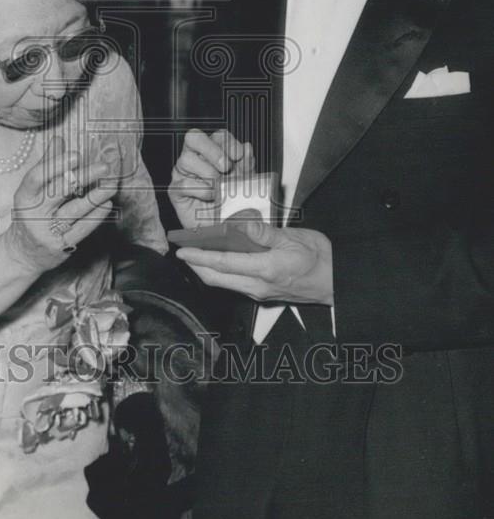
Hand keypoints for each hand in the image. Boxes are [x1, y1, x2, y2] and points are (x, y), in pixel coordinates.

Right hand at [8, 134, 116, 272]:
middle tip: (105, 166)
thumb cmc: (31, 215)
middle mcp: (34, 214)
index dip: (57, 165)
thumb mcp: (32, 192)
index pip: (37, 177)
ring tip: (112, 184)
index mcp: (24, 197)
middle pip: (59, 192)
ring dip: (96, 196)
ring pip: (74, 211)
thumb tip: (59, 139)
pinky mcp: (61, 247)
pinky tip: (107, 204)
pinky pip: (82, 229)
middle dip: (84, 177)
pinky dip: (96, 216)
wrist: (22, 254)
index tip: (77, 155)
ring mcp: (47, 232)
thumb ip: (47, 166)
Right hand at [168, 129, 254, 229]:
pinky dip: (201, 191)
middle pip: (194, 137)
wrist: (224, 229)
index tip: (239, 156)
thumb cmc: (232, 203)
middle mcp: (195, 158)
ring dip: (207, 173)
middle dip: (212, 150)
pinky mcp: (176, 190)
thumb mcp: (244, 182)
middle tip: (226, 167)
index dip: (229, 142)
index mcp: (213, 152)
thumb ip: (246, 165)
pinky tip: (211, 197)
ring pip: (186, 159)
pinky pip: (184, 183)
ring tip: (219, 187)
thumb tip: (247, 147)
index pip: (217, 135)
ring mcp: (183, 173)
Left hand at [174, 209, 333, 304]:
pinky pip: (234, 283)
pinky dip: (222, 272)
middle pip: (216, 278)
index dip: (199, 257)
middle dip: (196, 265)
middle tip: (183, 249)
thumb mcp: (293, 238)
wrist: (337, 281)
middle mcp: (258, 285)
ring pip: (223, 282)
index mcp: (265, 269)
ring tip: (197, 252)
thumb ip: (264, 233)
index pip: (223, 263)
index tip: (182, 250)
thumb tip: (239, 224)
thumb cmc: (320, 258)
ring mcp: (259, 292)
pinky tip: (220, 259)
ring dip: (207, 269)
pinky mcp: (263, 293)